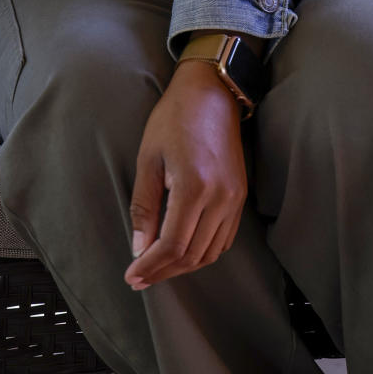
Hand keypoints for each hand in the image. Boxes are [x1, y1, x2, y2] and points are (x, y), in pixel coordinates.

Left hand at [125, 60, 246, 290]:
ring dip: (184, 266)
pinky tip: (183, 252)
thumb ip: (144, 206)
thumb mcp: (148, 158)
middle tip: (140, 279)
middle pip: (192, 255)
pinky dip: (203, 252)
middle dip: (164, 271)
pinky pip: (224, 239)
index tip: (132, 278)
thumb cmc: (173, 119)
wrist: (211, 94)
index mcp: (194, 187)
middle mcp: (220, 198)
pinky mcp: (240, 196)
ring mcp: (234, 199)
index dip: (152, 266)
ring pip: (210, 252)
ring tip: (158, 268)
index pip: (173, 245)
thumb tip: (140, 249)